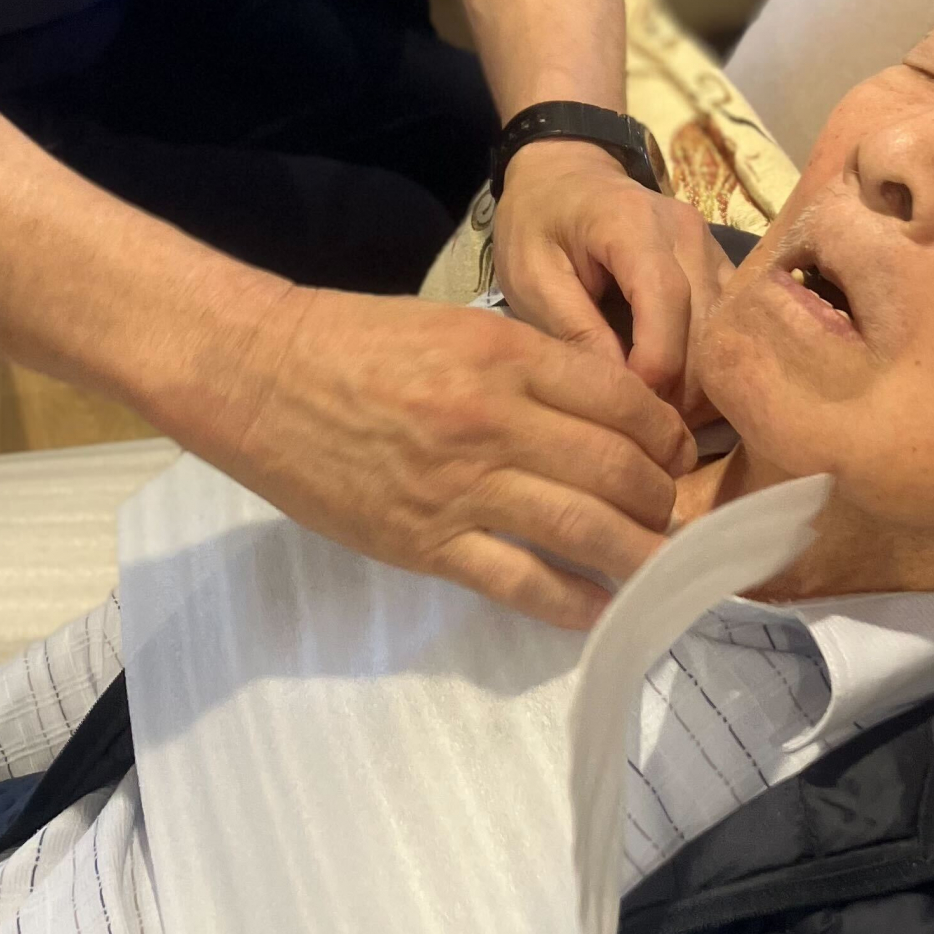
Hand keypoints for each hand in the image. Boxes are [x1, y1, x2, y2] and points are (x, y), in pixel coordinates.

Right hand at [207, 283, 697, 628]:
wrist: (256, 375)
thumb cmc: (352, 341)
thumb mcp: (455, 324)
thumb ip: (527, 362)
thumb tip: (600, 404)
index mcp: (506, 354)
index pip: (625, 400)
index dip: (667, 435)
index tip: (677, 455)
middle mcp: (497, 419)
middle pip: (621, 469)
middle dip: (663, 499)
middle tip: (672, 514)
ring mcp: (462, 485)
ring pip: (587, 529)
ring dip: (638, 552)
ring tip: (657, 564)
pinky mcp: (427, 542)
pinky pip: (523, 582)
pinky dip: (576, 602)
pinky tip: (603, 609)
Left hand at [491, 141, 730, 414]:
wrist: (562, 173)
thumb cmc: (536, 223)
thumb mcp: (531, 275)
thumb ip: (573, 329)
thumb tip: (618, 393)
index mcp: (633, 225)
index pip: (667, 301)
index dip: (656, 364)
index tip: (629, 410)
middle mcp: (685, 232)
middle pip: (708, 323)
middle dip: (681, 386)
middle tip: (643, 429)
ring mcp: (710, 245)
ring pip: (727, 330)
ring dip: (700, 381)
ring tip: (657, 417)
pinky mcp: (719, 263)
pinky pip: (730, 323)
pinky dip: (710, 364)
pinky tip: (677, 392)